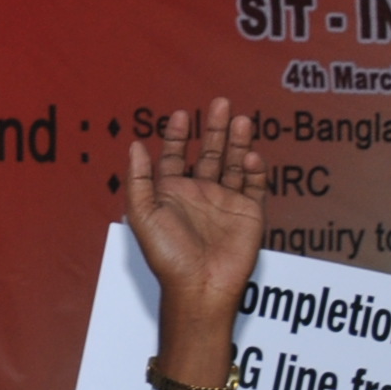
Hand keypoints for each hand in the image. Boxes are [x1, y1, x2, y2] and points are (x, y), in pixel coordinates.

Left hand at [126, 98, 265, 389]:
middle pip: (208, 153)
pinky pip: (255, 185)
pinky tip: (252, 155)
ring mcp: (225, 202)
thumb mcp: (143, 216)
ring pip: (234, 163)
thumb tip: (134, 145)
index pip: (173, 157)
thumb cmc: (168, 256)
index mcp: (172, 195)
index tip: (180, 113)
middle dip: (213, 128)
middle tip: (220, 102)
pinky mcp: (248, 213)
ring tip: (240, 118)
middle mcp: (199, 195)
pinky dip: (256, 169)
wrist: (200, 286)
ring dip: (236, 141)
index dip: (176, 135)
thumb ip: (138, 180)